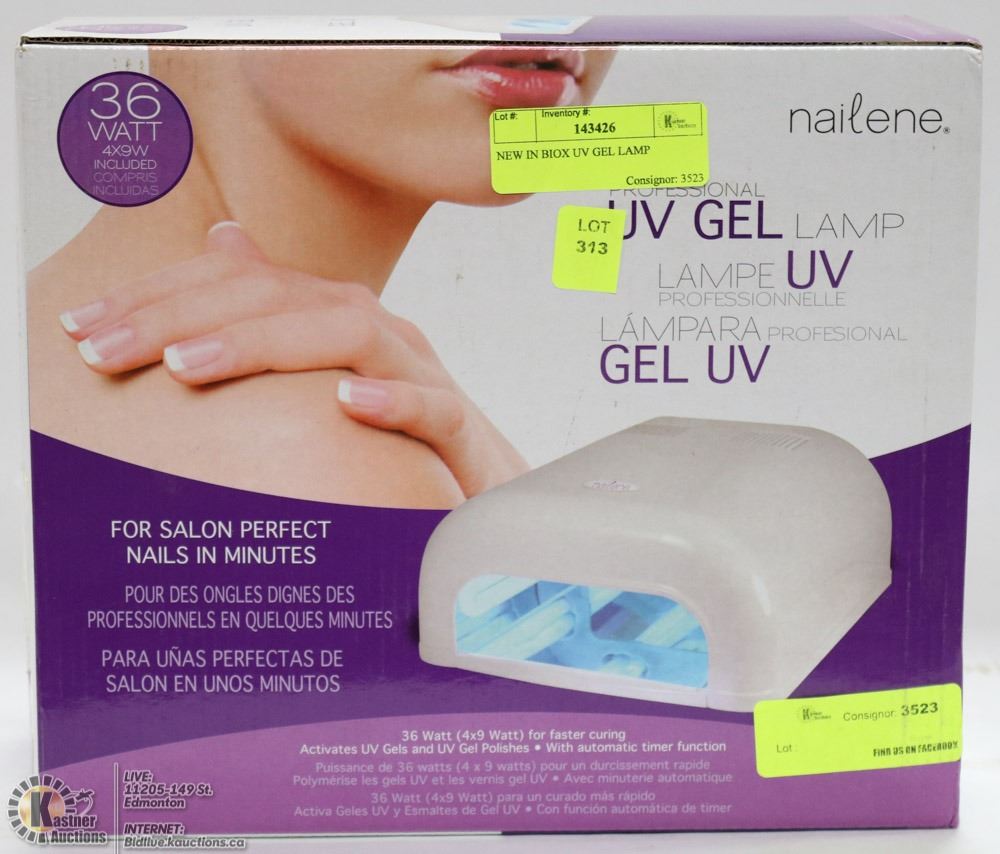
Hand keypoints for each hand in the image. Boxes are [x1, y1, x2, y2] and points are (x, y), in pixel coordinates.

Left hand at [58, 222, 527, 497]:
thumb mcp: (328, 366)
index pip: (244, 283)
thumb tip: (225, 237)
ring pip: (351, 332)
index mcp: (335, 316)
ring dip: (267, 343)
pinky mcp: (459, 431)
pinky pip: (434, 408)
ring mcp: (420, 374)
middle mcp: (376, 331)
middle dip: (187, 315)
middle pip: (284, 295)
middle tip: (106, 349)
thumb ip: (279, 310)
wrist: (484, 479)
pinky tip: (345, 403)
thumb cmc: (394, 428)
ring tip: (190, 364)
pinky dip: (392, 399)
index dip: (160, 296)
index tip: (83, 328)